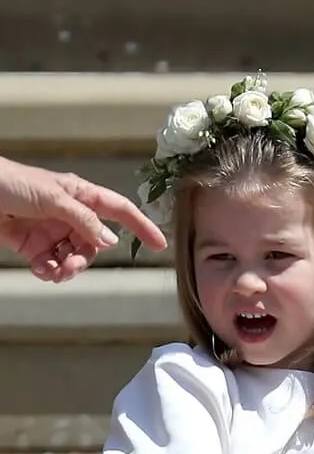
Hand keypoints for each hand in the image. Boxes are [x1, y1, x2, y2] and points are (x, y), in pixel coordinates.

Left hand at [0, 156, 167, 281]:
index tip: (159, 244)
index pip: (120, 211)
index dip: (141, 226)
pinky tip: (40, 270)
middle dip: (83, 259)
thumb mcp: (53, 197)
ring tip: (52, 272)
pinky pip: (52, 264)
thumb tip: (110, 243)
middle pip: (93, 245)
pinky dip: (49, 271)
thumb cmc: (11, 181)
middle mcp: (71, 215)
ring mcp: (53, 231)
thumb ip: (84, 221)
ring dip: (66, 269)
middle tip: (70, 267)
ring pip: (74, 258)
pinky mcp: (34, 245)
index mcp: (81, 196)